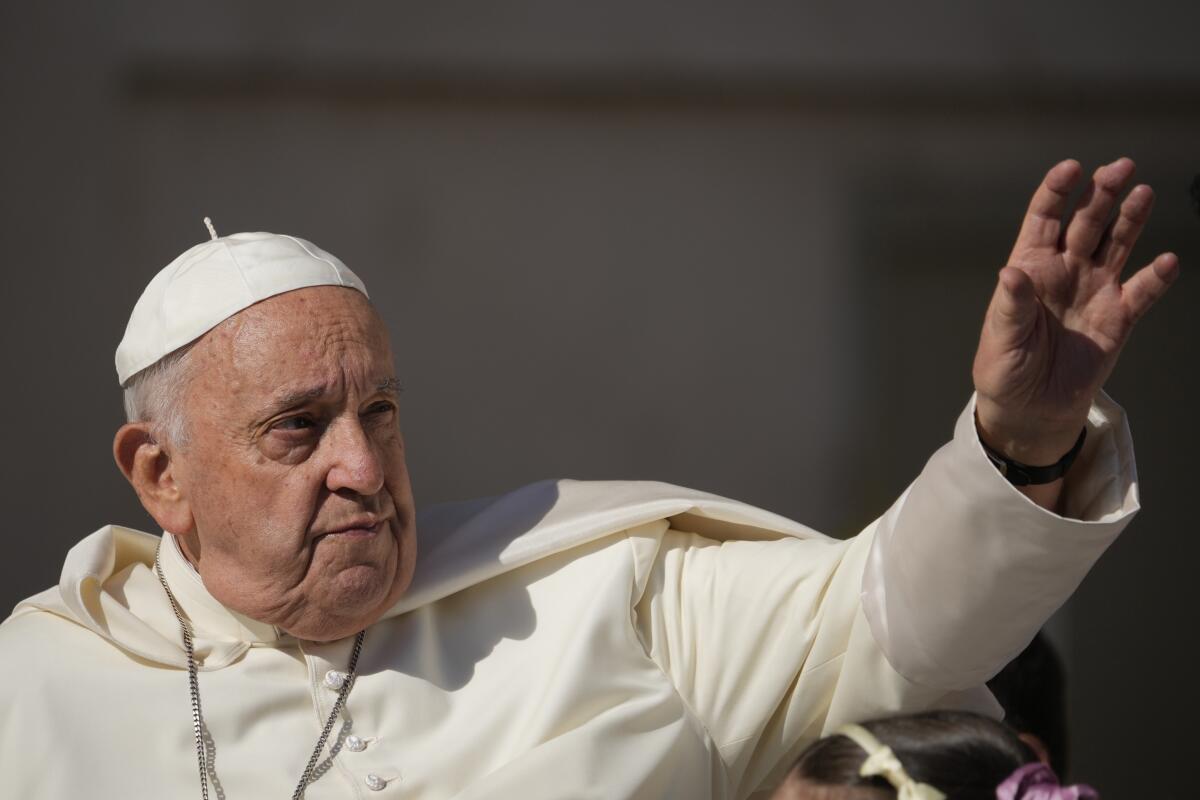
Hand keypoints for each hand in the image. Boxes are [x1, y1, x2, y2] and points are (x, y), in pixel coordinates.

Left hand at [972, 158, 1178, 465]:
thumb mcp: (1001, 339)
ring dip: (1130, 219)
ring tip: (1143, 193)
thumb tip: (1010, 274)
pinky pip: (1141, 292)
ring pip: (1116, 245)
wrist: (1030, 408)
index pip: (1044, 219)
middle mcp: (1065, 271)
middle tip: (1119, 167)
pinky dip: (1156, 278)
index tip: (1071, 169)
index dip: (1057, 192)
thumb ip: (1011, 306)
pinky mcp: (1118, 318)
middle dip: (1101, 193)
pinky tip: (1167, 262)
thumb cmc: (1005, 369)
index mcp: (1030, 268)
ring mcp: (1094, 290)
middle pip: (1086, 222)